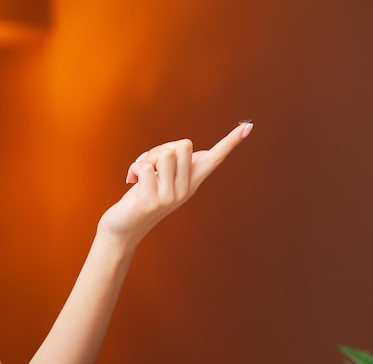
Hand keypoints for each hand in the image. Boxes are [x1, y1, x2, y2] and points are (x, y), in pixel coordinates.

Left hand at [97, 121, 253, 246]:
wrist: (124, 227)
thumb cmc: (142, 197)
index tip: (248, 126)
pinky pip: (145, 168)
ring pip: (165, 154)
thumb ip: (177, 164)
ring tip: (141, 176)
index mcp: (191, 182)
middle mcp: (185, 190)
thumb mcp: (164, 180)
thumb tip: (193, 148)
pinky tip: (132, 183)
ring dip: (147, 159)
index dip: (230, 142)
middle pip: (183, 145)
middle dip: (162, 148)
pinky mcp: (152, 201)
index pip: (214, 158)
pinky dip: (134, 170)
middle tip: (150, 166)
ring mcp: (170, 196)